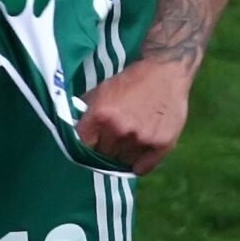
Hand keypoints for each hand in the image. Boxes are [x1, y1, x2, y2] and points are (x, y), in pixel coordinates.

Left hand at [75, 59, 191, 174]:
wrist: (164, 72)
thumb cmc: (130, 81)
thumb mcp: (101, 90)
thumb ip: (87, 111)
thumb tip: (74, 129)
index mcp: (101, 115)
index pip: (83, 145)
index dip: (86, 145)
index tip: (90, 143)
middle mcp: (120, 129)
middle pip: (103, 155)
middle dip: (105, 148)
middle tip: (112, 139)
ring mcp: (142, 139)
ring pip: (123, 163)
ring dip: (122, 156)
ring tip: (128, 141)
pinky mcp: (162, 145)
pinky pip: (142, 168)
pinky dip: (139, 164)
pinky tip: (139, 153)